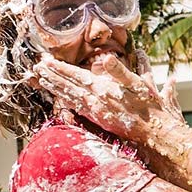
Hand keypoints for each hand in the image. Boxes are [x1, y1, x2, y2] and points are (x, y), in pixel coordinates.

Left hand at [35, 54, 181, 140]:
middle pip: (68, 85)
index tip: (45, 61)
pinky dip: (67, 100)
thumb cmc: (150, 108)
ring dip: (56, 87)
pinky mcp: (100, 119)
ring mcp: (96, 111)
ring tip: (42, 79)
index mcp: (104, 89)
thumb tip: (107, 58)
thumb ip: (120, 70)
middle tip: (37, 67)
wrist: (154, 133)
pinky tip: (61, 98)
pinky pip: (78, 108)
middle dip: (52, 75)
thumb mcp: (139, 84)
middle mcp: (96, 100)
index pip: (76, 76)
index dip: (60, 68)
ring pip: (71, 96)